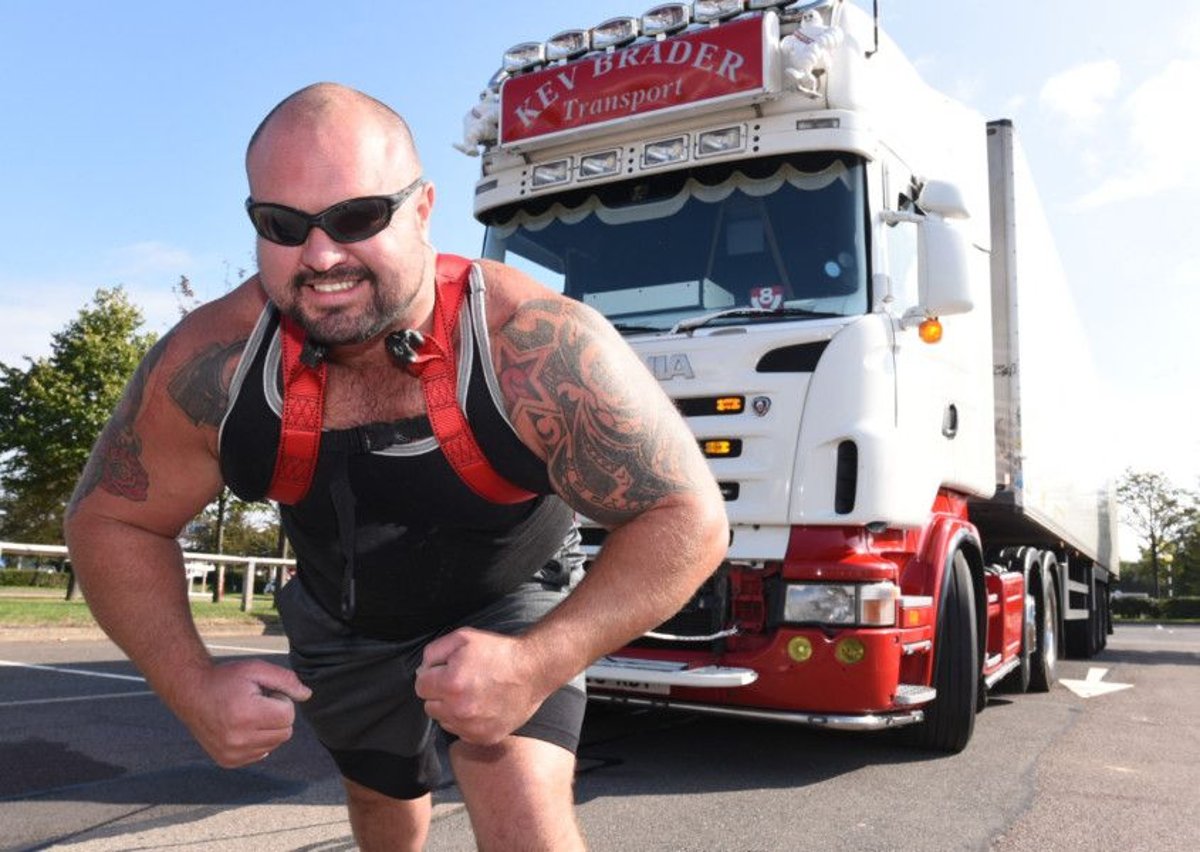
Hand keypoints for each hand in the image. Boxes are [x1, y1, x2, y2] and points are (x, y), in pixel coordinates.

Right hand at [173, 659, 310, 767]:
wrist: (191, 693)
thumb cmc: (226, 678)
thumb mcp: (256, 669)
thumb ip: (286, 680)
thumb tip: (307, 695)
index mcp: (246, 715)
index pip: (288, 715)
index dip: (281, 700)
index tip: (265, 693)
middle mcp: (238, 739)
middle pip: (285, 732)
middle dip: (277, 715)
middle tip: (258, 703)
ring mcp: (232, 753)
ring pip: (274, 744)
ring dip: (268, 728)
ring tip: (249, 713)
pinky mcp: (228, 761)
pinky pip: (261, 754)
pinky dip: (258, 741)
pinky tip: (242, 727)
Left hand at [414, 628, 546, 745]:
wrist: (533, 670)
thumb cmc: (499, 652)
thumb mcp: (463, 638)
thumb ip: (434, 652)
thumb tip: (423, 670)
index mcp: (451, 683)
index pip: (420, 686)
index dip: (432, 675)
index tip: (446, 671)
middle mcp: (459, 709)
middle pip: (430, 706)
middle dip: (440, 693)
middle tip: (460, 681)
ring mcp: (472, 727)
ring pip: (444, 721)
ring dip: (452, 709)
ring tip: (472, 694)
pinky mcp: (484, 737)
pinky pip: (461, 732)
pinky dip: (466, 722)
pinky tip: (481, 706)